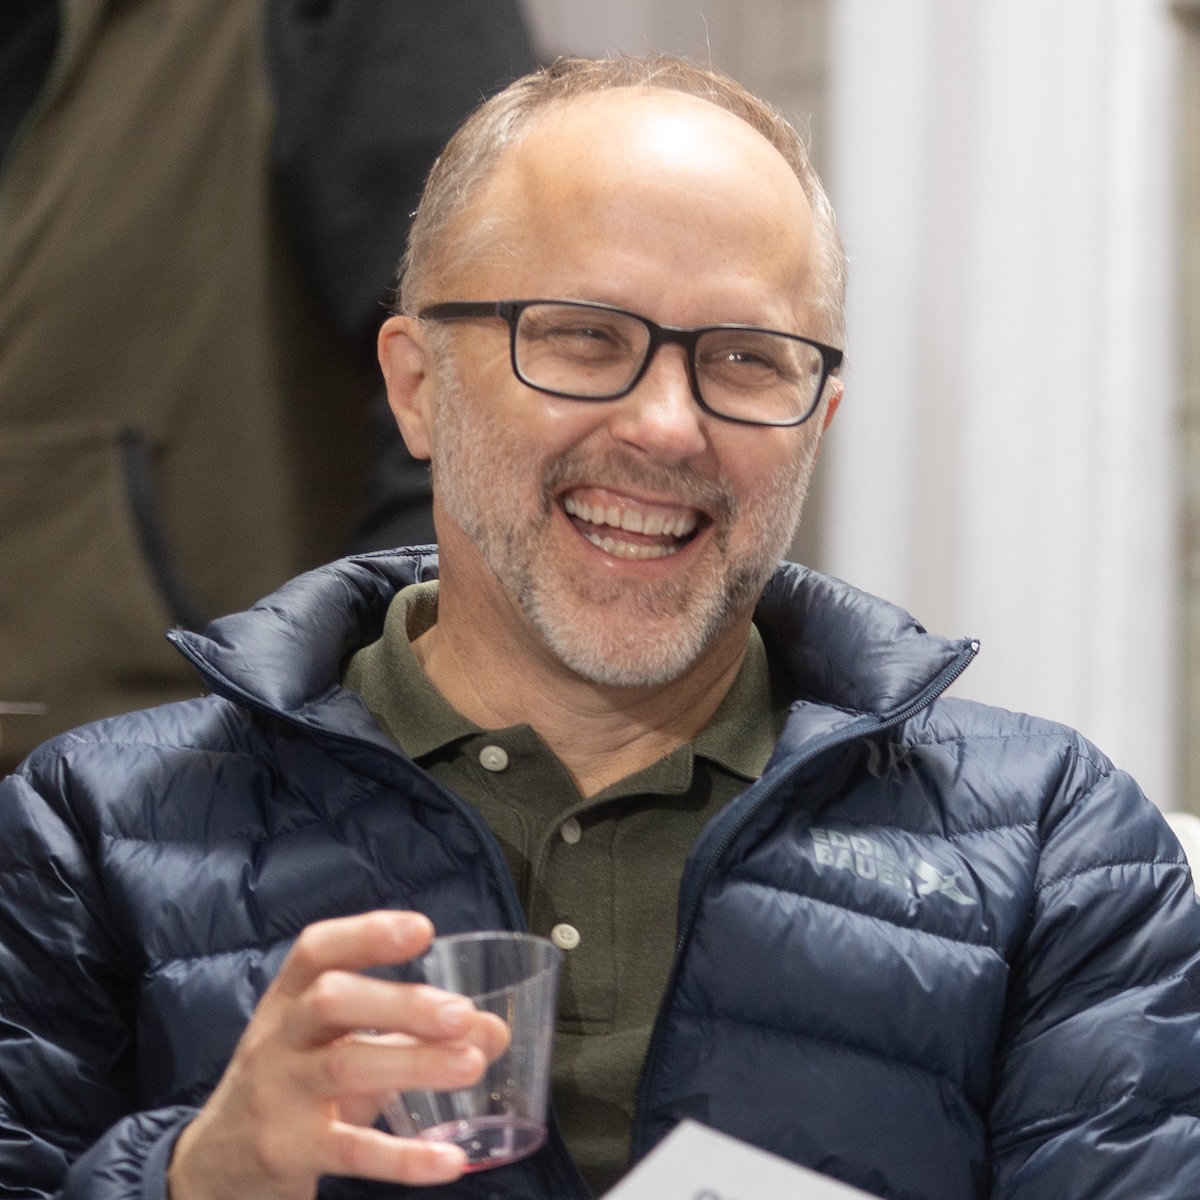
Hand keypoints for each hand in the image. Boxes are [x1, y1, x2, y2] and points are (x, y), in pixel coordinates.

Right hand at [168, 911, 509, 1199]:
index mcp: (288, 1001)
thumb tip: (494, 1030)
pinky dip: (403, 1158)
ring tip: (473, 1065)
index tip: (423, 930)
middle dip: (400, 1002)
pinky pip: (349, 1151)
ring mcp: (277, 1096)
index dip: (367, 934)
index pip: (316, 950)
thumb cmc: (293, 1087)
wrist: (212, 1170)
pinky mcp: (287, 1152)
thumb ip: (412, 1033)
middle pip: (331, 1001)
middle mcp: (277, 1039)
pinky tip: (450, 1160)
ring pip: (343, 1068)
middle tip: (462, 1013)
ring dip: (413, 1063)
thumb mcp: (341, 1049)